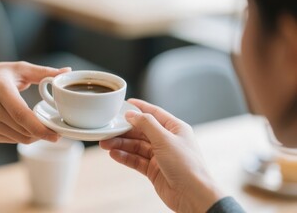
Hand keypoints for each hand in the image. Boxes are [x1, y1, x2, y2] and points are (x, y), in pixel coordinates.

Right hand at [0, 55, 69, 143]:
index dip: (40, 128)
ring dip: (36, 136)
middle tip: (58, 130)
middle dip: (43, 133)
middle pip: (23, 129)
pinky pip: (14, 140)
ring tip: (45, 126)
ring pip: (20, 138)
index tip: (57, 133)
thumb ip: (44, 72)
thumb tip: (67, 71)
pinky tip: (28, 126)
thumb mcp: (20, 68)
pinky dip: (25, 135)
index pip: (21, 114)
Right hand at [100, 99, 223, 212]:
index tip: (125, 104)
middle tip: (108, 130)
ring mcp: (160, 156)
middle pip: (141, 131)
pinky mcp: (154, 170)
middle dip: (124, 130)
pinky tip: (114, 154)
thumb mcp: (165, 139)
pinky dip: (124, 157)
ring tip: (105, 143)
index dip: (139, 108)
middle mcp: (167, 141)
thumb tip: (132, 114)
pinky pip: (136, 160)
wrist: (193, 195)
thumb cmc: (187, 166)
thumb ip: (147, 124)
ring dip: (121, 144)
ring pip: (136, 146)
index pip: (154, 113)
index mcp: (175, 128)